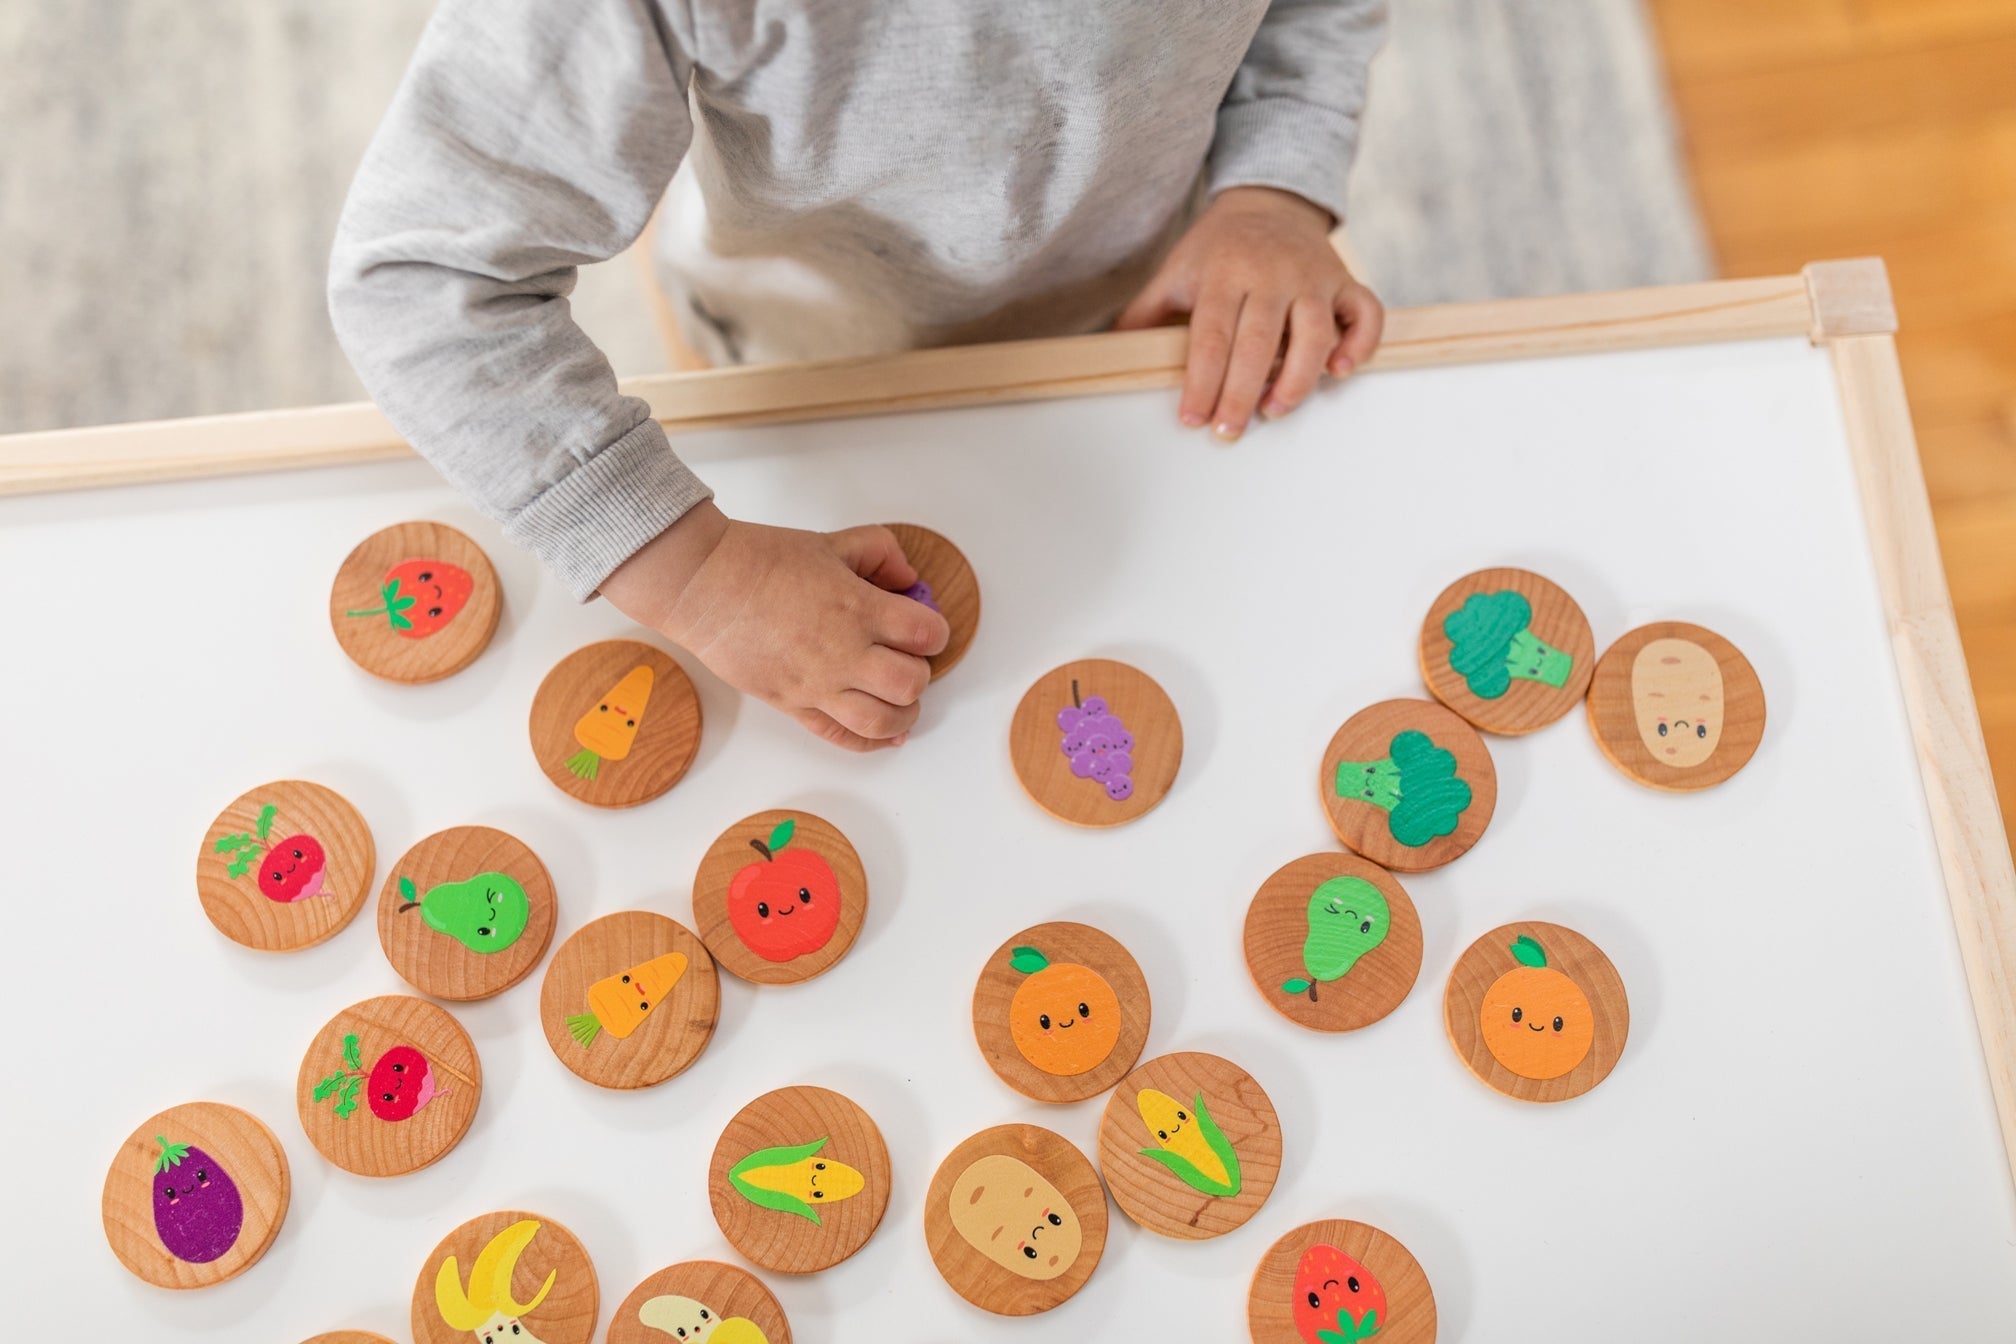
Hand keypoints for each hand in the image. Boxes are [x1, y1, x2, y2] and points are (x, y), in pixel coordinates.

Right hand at [599, 502, 949, 750]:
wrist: (704, 585)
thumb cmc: (760, 561)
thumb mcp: (832, 541)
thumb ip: (880, 553)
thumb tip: (907, 579)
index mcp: (859, 608)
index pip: (926, 634)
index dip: (935, 632)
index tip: (925, 628)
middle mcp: (844, 653)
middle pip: (910, 684)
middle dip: (919, 672)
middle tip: (909, 659)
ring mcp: (818, 685)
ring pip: (882, 721)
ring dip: (904, 714)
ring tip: (902, 700)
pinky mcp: (793, 705)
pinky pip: (841, 737)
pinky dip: (871, 742)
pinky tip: (886, 735)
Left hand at [1116, 185, 1384, 439]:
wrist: (1267, 203)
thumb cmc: (1216, 251)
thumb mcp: (1175, 272)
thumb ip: (1146, 314)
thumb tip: (1110, 355)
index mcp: (1226, 273)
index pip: (1212, 336)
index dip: (1202, 382)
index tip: (1192, 419)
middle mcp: (1273, 274)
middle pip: (1260, 343)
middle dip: (1242, 393)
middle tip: (1227, 430)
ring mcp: (1313, 277)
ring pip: (1316, 334)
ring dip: (1298, 379)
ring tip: (1274, 410)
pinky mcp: (1346, 281)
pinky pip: (1366, 314)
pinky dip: (1360, 344)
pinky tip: (1339, 372)